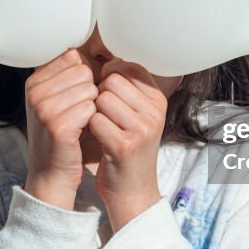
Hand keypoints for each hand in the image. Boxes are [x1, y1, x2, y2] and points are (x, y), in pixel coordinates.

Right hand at [23, 49, 98, 209]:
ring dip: (92, 106)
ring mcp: (44, 108)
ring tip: (80, 123)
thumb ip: (67, 75)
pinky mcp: (58, 125)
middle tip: (79, 113)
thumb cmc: (63, 135)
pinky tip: (82, 133)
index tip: (75, 97)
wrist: (52, 174)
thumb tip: (90, 46)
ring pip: (90, 88)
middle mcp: (35, 91)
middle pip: (83, 70)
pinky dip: (93, 121)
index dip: (83, 77)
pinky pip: (91, 108)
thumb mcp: (57, 101)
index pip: (73, 57)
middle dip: (90, 91)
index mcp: (34, 81)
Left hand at [88, 59, 167, 229]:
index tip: (105, 92)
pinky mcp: (124, 145)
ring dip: (93, 111)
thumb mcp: (137, 114)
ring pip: (102, 99)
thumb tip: (106, 58)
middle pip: (112, 80)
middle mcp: (155, 112)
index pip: (128, 66)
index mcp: (158, 99)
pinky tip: (97, 139)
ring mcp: (142, 129)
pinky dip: (90, 128)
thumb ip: (127, 88)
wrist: (132, 190)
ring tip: (101, 127)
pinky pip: (95, 120)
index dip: (110, 75)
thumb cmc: (128, 146)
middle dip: (99, 93)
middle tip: (102, 114)